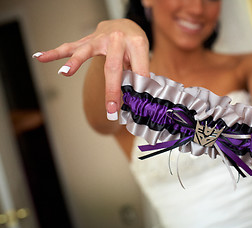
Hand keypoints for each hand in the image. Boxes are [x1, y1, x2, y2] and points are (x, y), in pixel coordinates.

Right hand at [32, 19, 149, 116]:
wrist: (126, 25)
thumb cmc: (134, 44)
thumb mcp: (143, 58)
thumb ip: (138, 75)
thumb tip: (136, 99)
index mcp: (137, 44)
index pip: (138, 71)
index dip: (138, 89)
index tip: (136, 106)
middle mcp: (118, 39)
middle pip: (113, 66)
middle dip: (112, 90)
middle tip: (111, 109)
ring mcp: (101, 38)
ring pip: (85, 50)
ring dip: (74, 62)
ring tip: (64, 73)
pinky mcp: (89, 40)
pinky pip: (70, 47)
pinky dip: (54, 53)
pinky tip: (39, 56)